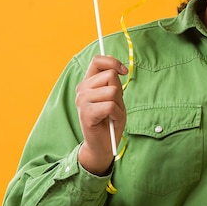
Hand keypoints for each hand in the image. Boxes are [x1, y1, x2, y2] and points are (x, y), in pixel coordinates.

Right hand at [76, 55, 127, 174]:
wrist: (103, 145)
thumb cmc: (110, 120)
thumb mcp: (115, 98)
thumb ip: (113, 83)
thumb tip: (117, 69)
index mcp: (88, 83)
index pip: (98, 60)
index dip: (113, 62)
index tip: (124, 72)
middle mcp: (82, 89)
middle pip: (110, 76)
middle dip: (119, 92)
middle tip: (114, 106)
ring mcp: (82, 100)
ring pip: (112, 91)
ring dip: (119, 105)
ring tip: (112, 114)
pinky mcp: (87, 113)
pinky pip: (111, 106)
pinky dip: (117, 114)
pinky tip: (111, 120)